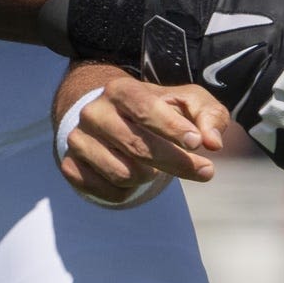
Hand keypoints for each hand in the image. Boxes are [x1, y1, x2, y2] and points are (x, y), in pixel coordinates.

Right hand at [58, 73, 230, 203]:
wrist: (111, 121)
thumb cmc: (158, 111)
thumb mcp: (187, 104)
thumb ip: (208, 115)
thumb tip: (212, 141)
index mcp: (120, 90)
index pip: (144, 108)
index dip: (172, 127)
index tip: (197, 144)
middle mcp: (94, 112)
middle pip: (137, 146)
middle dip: (176, 162)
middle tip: (205, 171)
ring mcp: (78, 140)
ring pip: (124, 173)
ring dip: (150, 177)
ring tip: (155, 167)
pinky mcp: (71, 167)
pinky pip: (109, 192)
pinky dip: (129, 191)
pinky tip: (133, 177)